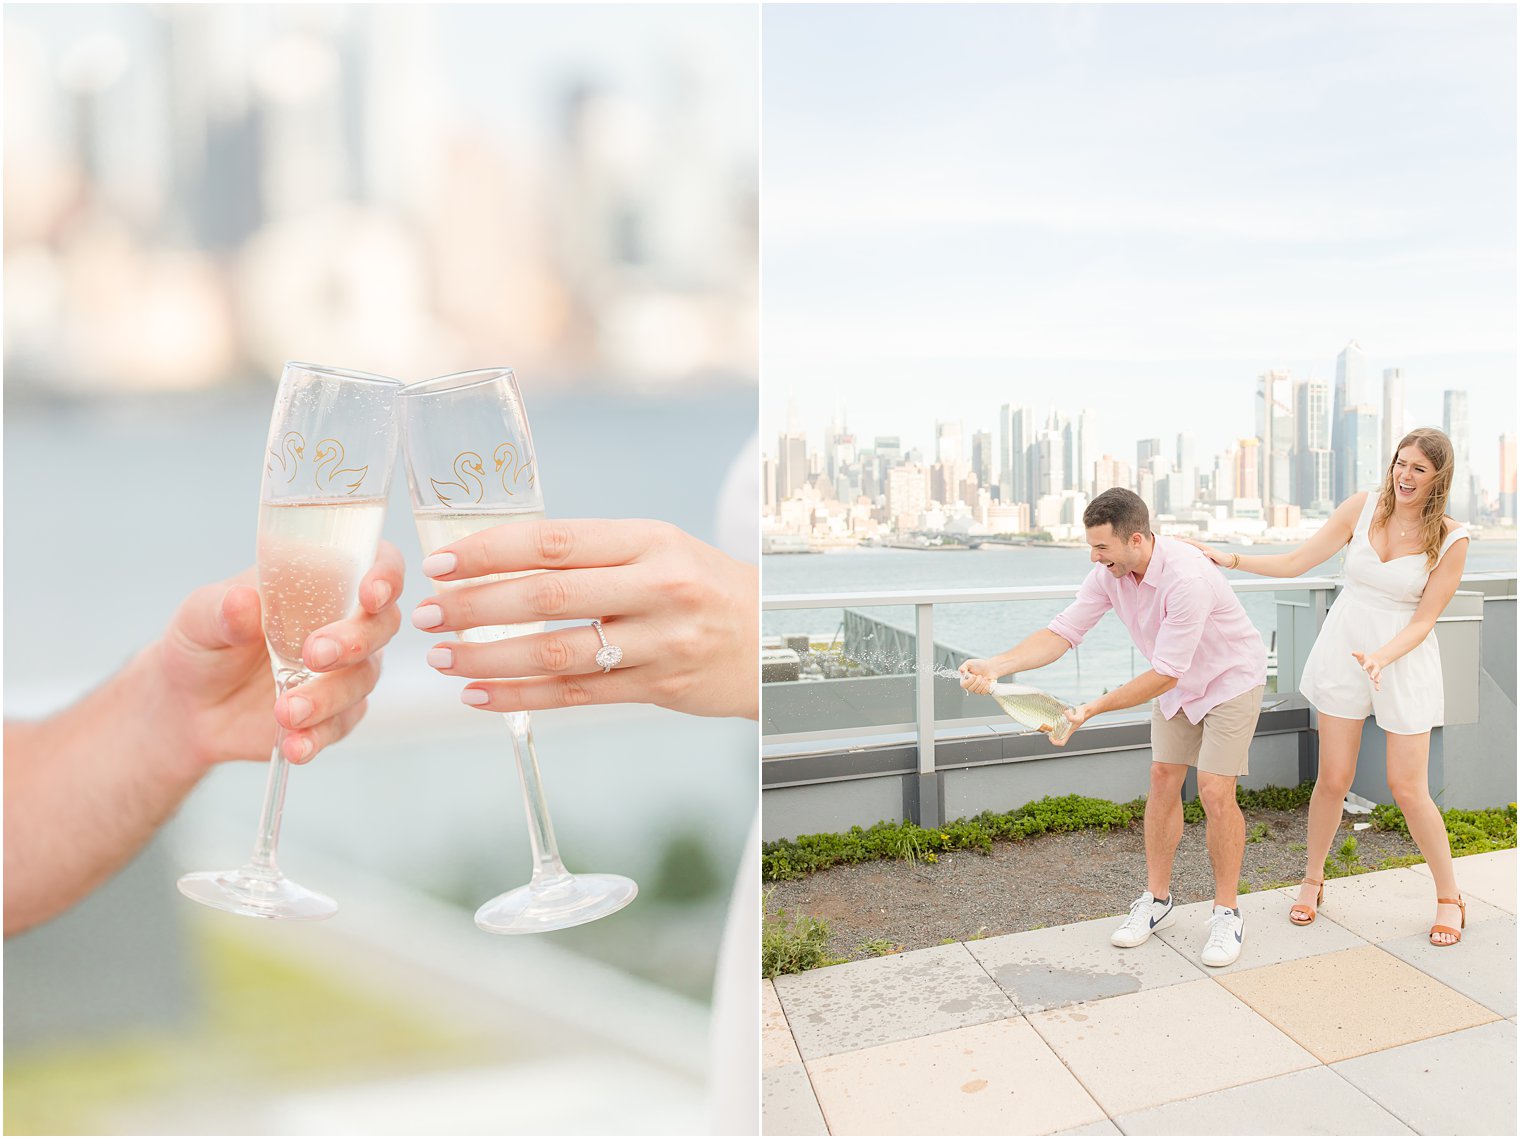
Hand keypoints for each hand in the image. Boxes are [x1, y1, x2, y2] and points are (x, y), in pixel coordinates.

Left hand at [156, 542, 404, 769]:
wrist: (188, 706)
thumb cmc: (203, 643)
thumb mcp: (199, 617)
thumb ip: (223, 609)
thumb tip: (243, 600)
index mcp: (321, 581)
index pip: (374, 563)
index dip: (385, 574)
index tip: (371, 593)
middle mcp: (344, 622)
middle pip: (381, 624)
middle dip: (356, 639)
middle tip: (315, 654)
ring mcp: (343, 671)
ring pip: (363, 678)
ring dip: (330, 695)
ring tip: (286, 711)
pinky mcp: (335, 714)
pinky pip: (341, 724)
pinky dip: (319, 736)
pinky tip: (294, 744)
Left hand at [414, 519, 758, 718]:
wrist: (773, 636)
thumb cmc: (702, 586)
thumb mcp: (661, 549)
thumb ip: (593, 554)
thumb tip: (499, 559)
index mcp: (650, 540)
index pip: (554, 542)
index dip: (489, 552)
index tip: (440, 563)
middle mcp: (659, 588)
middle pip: (548, 598)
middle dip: (475, 607)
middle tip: (426, 614)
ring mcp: (662, 642)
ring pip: (557, 653)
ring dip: (489, 658)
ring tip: (443, 659)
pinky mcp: (661, 688)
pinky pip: (578, 695)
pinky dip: (522, 697)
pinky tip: (481, 696)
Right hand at [959, 659, 996, 694]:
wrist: (990, 667)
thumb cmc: (980, 665)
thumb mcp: (969, 663)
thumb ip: (963, 667)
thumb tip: (961, 671)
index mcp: (965, 679)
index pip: (963, 685)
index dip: (969, 681)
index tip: (974, 676)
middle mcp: (970, 685)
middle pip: (970, 689)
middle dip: (977, 682)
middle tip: (980, 676)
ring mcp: (976, 689)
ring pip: (977, 691)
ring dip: (982, 683)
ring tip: (984, 678)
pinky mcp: (983, 690)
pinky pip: (983, 692)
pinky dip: (986, 686)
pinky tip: (987, 681)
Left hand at [1052, 702, 1093, 745]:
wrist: (1084, 710)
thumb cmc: (1082, 715)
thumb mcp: (1078, 717)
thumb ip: (1071, 718)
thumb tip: (1065, 713)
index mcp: (1069, 732)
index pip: (1062, 742)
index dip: (1056, 742)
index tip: (1051, 739)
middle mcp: (1067, 730)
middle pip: (1058, 738)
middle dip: (1052, 737)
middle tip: (1048, 733)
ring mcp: (1066, 725)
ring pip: (1058, 731)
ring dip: (1053, 730)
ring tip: (1049, 728)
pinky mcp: (1065, 720)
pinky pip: (1058, 724)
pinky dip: (1055, 723)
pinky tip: (1053, 719)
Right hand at [1179, 537, 1229, 566]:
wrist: (1229, 560)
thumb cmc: (1223, 559)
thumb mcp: (1218, 557)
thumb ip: (1211, 554)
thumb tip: (1204, 552)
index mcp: (1205, 548)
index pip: (1193, 543)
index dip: (1185, 541)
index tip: (1177, 540)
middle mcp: (1203, 547)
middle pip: (1191, 542)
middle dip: (1183, 540)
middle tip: (1174, 537)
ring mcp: (1204, 550)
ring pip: (1192, 545)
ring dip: (1185, 543)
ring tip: (1178, 541)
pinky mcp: (1204, 553)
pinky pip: (1194, 549)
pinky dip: (1189, 548)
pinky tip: (1187, 550)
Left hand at [1351, 650, 1384, 690]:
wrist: (1374, 661)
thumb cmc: (1365, 659)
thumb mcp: (1361, 656)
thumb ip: (1357, 654)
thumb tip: (1352, 652)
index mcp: (1370, 662)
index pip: (1368, 663)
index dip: (1365, 666)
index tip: (1362, 669)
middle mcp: (1375, 667)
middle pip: (1375, 670)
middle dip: (1374, 673)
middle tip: (1371, 677)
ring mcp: (1377, 672)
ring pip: (1379, 676)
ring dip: (1378, 679)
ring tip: (1377, 682)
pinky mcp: (1376, 677)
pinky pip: (1377, 681)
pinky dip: (1377, 685)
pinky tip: (1377, 690)